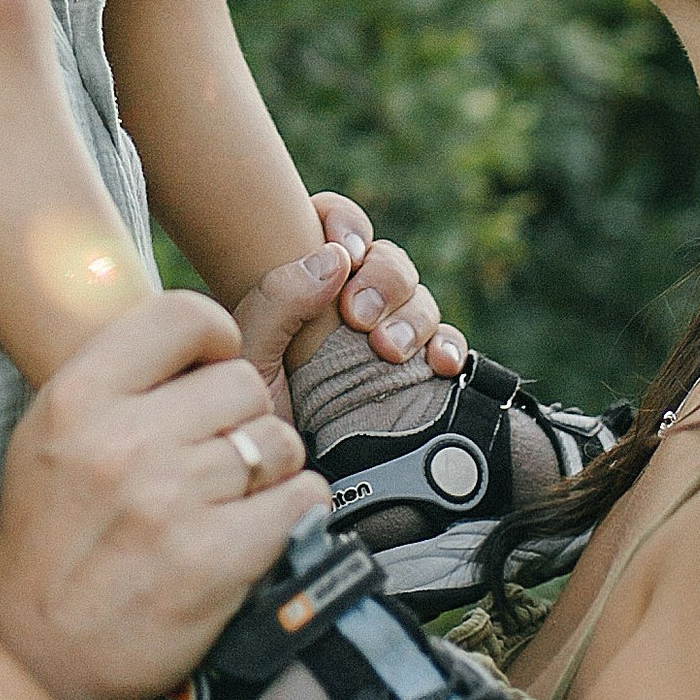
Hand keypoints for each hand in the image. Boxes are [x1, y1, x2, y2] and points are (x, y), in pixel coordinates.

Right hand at [0, 295, 326, 699]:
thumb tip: (204, 333)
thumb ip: (118, 378)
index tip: (209, 375)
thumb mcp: (51, 435)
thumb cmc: (50, 537)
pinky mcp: (214, 561)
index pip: (184, 316)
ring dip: (268, 473)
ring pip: (279, 443)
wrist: (34, 653)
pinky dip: (291, 515)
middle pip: (245, 384)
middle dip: (243, 420)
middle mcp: (122, 442)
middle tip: (214, 462)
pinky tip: (255, 532)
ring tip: (227, 503)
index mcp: (78, 398)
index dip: (215, 341)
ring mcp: (169, 502)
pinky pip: (301, 500)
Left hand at [231, 194, 467, 411]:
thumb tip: (336, 257)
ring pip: (419, 297)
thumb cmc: (254, 414)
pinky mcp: (415, 372)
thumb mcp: (250, 353)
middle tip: (359, 316)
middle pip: (385, 256)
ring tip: (389, 350)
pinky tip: (439, 365)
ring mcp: (383, 336)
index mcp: (303, 282)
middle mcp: (346, 301)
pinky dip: (449, 348)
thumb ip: (279, 299)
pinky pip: (447, 344)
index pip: (335, 220)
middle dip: (383, 277)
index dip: (345, 223)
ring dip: (412, 316)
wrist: (279, 478)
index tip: (346, 251)